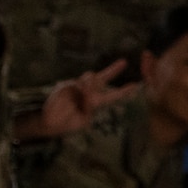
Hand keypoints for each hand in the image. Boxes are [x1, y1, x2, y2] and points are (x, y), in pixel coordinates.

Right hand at [21, 59, 142, 140]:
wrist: (51, 123)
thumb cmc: (69, 125)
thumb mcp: (83, 121)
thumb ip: (89, 108)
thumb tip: (89, 94)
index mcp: (97, 103)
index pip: (113, 95)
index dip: (124, 91)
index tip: (135, 85)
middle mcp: (89, 93)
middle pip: (103, 78)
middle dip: (113, 69)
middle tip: (124, 62)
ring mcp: (77, 87)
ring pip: (90, 77)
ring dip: (91, 84)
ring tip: (86, 97)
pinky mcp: (66, 85)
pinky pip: (76, 83)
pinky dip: (79, 88)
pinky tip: (78, 94)